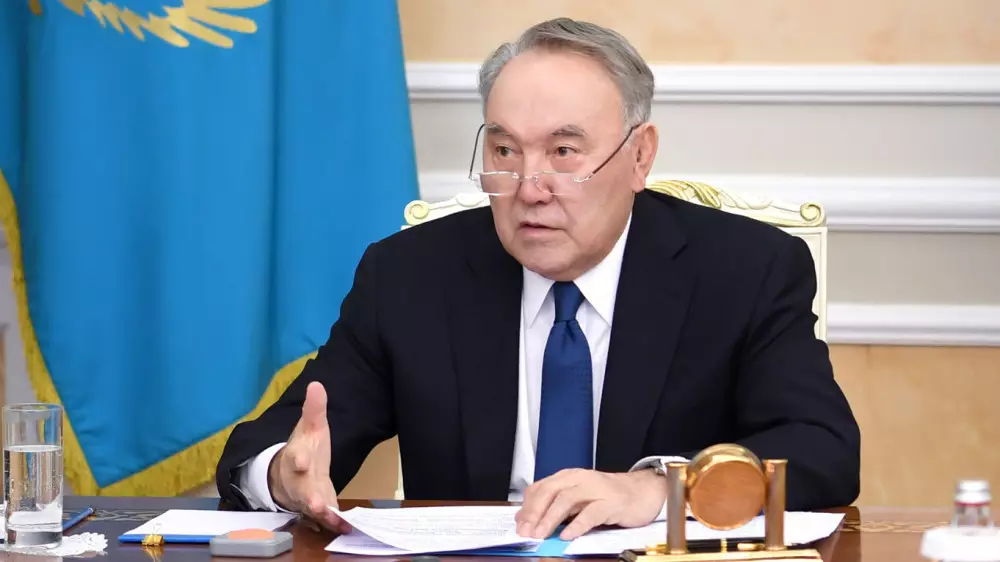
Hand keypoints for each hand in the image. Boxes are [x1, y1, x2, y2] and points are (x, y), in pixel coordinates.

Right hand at [268, 381, 350, 533]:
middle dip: (308, 495)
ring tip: (328, 516)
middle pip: (301, 488)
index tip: (301, 461)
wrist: (289, 473)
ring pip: (311, 506)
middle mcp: (299, 479)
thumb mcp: (311, 426)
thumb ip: (315, 409)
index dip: (299, 458)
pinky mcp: (317, 508)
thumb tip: (317, 384)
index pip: (296, 455)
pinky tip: (345, 526)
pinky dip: (333, 522)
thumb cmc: (305, 447)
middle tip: (315, 503)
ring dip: (320, 512)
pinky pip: (324, 517)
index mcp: (297, 455)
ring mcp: (307, 496)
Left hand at [515, 468, 666, 539]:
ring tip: (541, 534)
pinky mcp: (611, 503)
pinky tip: (567, 535)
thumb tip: (530, 519)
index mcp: (569, 477)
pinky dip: (577, 524)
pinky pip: (591, 513)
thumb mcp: (578, 497)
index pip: (541, 487)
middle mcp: (580, 479)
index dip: (527, 506)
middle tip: (526, 531)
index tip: (519, 523)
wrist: (641, 492)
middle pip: (550, 492)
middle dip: (535, 512)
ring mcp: (596, 489)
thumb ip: (557, 505)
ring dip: (550, 518)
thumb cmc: (608, 496)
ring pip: (566, 500)